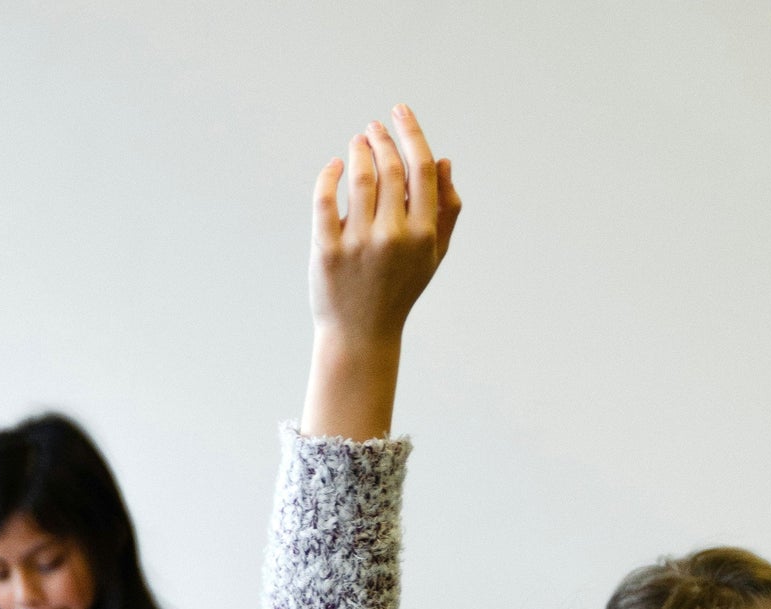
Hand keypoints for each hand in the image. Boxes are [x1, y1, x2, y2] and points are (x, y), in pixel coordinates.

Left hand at [302, 105, 460, 439]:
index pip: (421, 169)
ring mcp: (359, 244)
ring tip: (357, 144)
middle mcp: (393, 237)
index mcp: (423, 234)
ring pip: (358, 177)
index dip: (410, 133)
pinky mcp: (328, 251)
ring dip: (357, 151)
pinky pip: (325, 199)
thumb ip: (446, 209)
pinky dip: (329, 174)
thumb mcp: (432, 255)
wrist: (362, 334)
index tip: (399, 112)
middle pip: (389, 168)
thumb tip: (444, 160)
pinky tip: (334, 166)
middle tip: (373, 129)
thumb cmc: (400, 289)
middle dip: (381, 140)